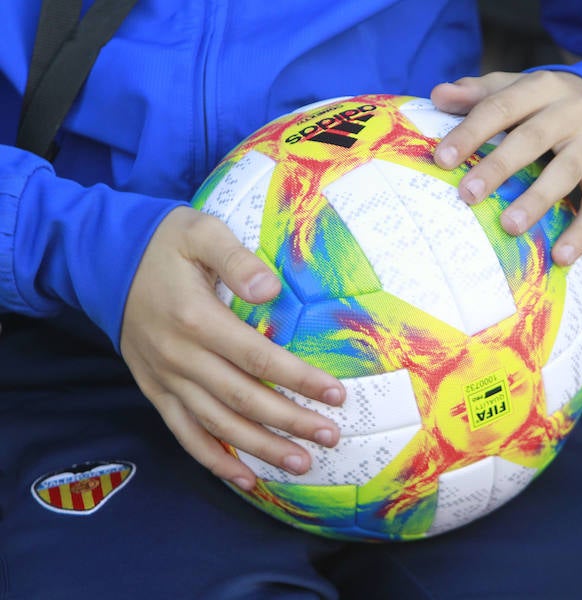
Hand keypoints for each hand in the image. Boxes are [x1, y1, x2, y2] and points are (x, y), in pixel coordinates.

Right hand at [120, 206, 344, 490]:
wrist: (106, 262)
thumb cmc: (165, 245)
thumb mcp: (200, 232)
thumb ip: (236, 259)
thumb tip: (270, 290)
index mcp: (196, 319)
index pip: (257, 358)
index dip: (298, 379)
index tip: (335, 394)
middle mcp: (179, 357)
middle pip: (243, 399)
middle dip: (290, 421)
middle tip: (330, 436)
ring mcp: (165, 379)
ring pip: (218, 424)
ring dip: (260, 448)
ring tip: (301, 463)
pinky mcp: (155, 391)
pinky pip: (185, 434)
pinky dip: (214, 460)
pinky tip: (245, 479)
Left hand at [431, 70, 581, 264]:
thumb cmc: (550, 105)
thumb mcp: (520, 90)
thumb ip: (480, 93)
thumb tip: (438, 95)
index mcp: (542, 87)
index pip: (501, 106)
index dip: (471, 132)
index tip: (442, 159)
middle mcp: (572, 111)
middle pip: (532, 138)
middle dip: (498, 167)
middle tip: (468, 195)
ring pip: (565, 172)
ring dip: (537, 200)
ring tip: (509, 227)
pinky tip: (562, 256)